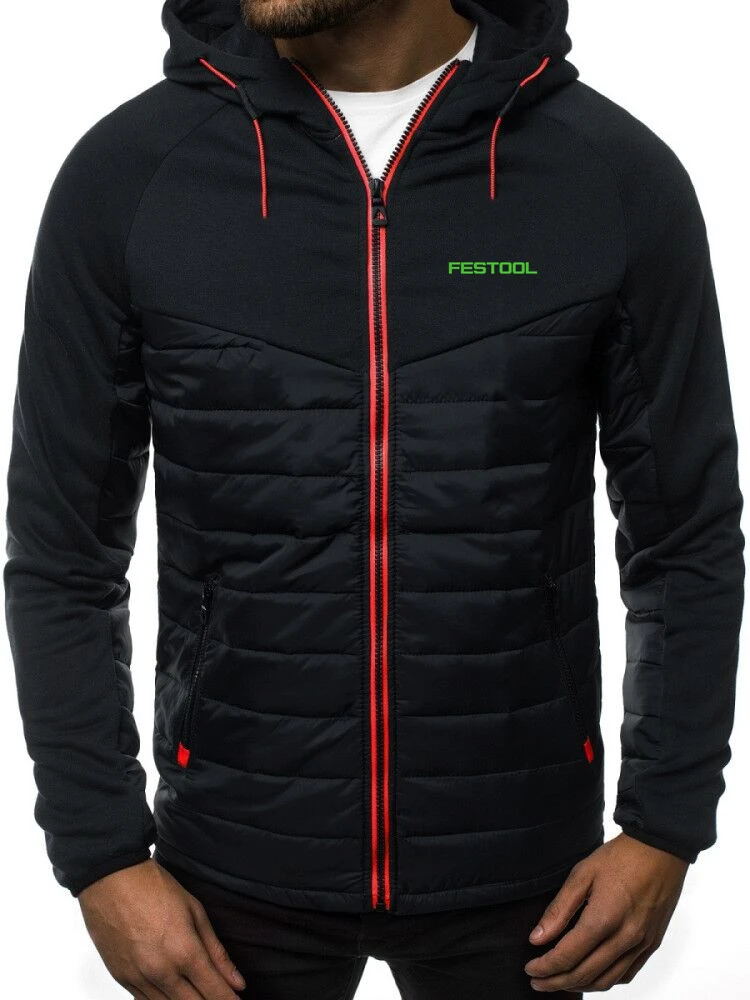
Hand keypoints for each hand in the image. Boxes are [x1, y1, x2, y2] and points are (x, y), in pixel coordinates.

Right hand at [78, 857, 246, 998]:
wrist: (111, 880)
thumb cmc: (154, 888)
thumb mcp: (196, 912)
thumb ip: (217, 952)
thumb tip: (237, 982)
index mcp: (185, 952)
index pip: (215, 992)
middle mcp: (162, 972)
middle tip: (220, 997)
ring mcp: (139, 979)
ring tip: (198, 993)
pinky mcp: (121, 979)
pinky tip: (174, 994)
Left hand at [524, 833, 688, 991]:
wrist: (660, 850)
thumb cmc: (620, 858)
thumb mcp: (582, 874)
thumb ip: (559, 909)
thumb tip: (537, 938)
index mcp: (603, 919)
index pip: (567, 956)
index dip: (545, 967)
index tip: (530, 969)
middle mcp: (624, 938)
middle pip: (584, 974)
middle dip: (556, 982)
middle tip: (537, 981)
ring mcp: (640, 944)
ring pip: (606, 981)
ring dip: (580, 985)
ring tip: (560, 981)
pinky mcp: (651, 944)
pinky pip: (627, 974)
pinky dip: (605, 980)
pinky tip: (591, 975)